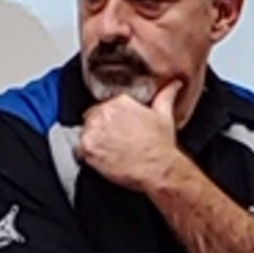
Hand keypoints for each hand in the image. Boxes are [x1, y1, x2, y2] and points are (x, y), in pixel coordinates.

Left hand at [75, 82, 188, 196]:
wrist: (157, 168)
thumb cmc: (161, 145)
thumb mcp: (165, 115)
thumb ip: (166, 95)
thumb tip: (174, 84)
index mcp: (120, 101)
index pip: (105, 106)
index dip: (111, 121)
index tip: (118, 130)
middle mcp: (104, 112)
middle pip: (92, 119)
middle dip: (101, 130)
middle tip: (114, 143)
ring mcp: (94, 131)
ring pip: (84, 133)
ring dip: (93, 142)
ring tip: (109, 152)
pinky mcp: (88, 148)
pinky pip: (78, 150)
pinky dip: (87, 156)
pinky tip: (102, 160)